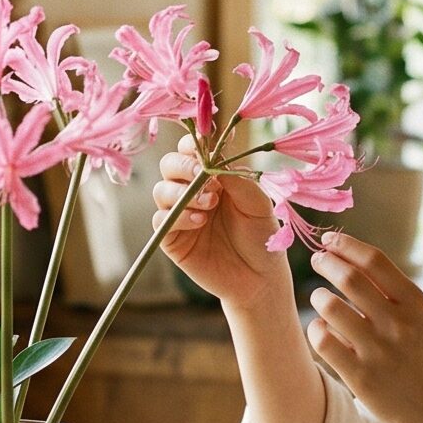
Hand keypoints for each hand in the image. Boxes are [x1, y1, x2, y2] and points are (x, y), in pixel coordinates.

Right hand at [151, 136, 288, 311]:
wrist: (260, 278)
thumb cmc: (261, 237)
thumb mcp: (257, 203)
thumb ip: (237, 179)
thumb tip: (215, 159)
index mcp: (213, 177)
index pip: (191, 151)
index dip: (191, 145)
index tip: (204, 147)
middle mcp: (193, 192)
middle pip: (169, 166)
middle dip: (182, 165)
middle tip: (202, 174)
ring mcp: (180, 215)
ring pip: (161, 191)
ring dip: (182, 192)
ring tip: (209, 205)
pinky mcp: (173, 239)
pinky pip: (161, 220)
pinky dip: (178, 216)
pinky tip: (200, 222)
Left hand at [304, 233, 422, 422]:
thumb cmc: (419, 353)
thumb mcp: (418, 316)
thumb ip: (389, 287)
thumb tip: (344, 251)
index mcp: (416, 303)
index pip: (374, 260)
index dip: (346, 245)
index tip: (329, 240)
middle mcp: (399, 324)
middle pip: (349, 278)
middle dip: (326, 263)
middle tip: (318, 260)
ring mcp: (379, 352)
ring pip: (330, 308)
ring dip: (319, 296)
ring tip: (320, 298)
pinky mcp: (360, 377)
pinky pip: (323, 341)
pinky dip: (316, 328)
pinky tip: (320, 327)